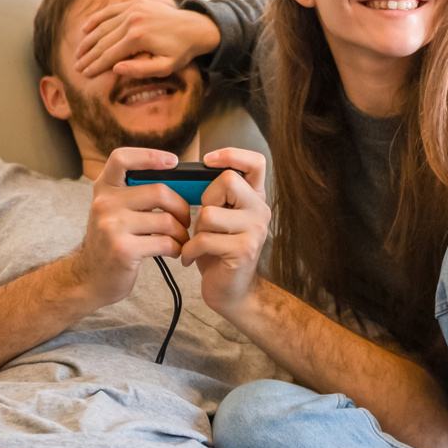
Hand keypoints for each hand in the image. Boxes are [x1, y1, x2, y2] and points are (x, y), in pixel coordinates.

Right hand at [70, 148, 191, 307]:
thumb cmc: (111, 242)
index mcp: (104, 189)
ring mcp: (112, 226)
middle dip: (181, 207)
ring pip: (166, 220)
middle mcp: (104, 203)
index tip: (173, 162)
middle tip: (184, 219)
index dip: (150, 156)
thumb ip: (135, 194)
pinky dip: (177, 248)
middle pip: (159, 191)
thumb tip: (179, 181)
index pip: (122, 158)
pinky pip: (165, 243)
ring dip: (181, 232)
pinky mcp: (123, 249)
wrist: (89, 278)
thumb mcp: (113, 210)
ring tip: (180, 239)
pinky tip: (174, 252)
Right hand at [73, 0, 222, 80]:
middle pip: (103, 41)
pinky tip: (86, 29)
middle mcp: (133, 20)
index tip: (84, 75)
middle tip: (76, 66)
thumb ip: (140, 70)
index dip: (95, 66)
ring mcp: (133, 9)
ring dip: (88, 40)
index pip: (109, 55)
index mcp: (138, 37)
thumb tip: (115, 69)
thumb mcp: (165, 67)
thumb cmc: (181, 51)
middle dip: (88, 55)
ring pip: (103, 26)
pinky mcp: (135, 3)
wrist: (196, 27)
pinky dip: (97, 19)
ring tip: (78, 53)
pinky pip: (110, 11)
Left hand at [177, 147, 270, 317]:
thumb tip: (187, 176)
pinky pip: (204, 239)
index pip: (255, 162)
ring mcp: (255, 231)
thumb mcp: (218, 218)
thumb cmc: (218, 253)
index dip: (232, 155)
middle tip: (204, 221)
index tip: (208, 160)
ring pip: (210, 213)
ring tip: (197, 243)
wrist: (231, 292)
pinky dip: (190, 250)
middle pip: (228, 181)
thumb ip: (216, 196)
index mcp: (255, 198)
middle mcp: (261, 210)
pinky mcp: (244, 250)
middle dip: (206, 199)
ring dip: (195, 230)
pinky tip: (190, 258)